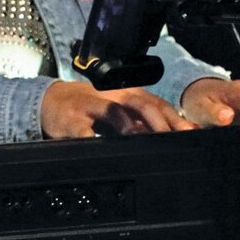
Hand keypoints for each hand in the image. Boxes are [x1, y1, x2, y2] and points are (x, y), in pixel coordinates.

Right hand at [41, 80, 197, 138]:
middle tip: (172, 138)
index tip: (190, 132)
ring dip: (128, 124)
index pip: (155, 102)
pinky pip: (82, 130)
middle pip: (139, 103)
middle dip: (158, 121)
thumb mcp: (116, 109)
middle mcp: (110, 97)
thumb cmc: (88, 107)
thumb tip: (176, 133)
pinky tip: (99, 145)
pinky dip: (91, 138)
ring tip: (140, 137)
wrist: (50, 101)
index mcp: (125, 94)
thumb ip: (142, 121)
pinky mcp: (71, 120)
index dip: (173, 117)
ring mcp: (91, 107)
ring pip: (113, 111)